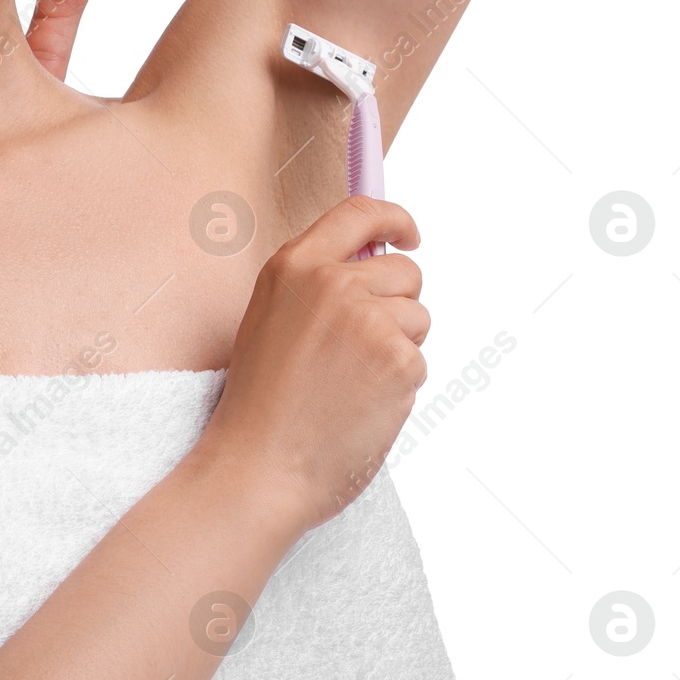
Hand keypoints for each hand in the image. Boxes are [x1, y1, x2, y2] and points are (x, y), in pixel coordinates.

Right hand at [199, 196, 428, 536]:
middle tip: (361, 349)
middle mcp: (332, 282)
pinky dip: (399, 385)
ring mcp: (368, 319)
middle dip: (397, 305)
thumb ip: (315, 282)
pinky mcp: (397, 359)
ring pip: (417, 317)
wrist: (260, 466)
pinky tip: (361, 405)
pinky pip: (420, 360)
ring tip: (351, 382)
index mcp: (294, 265)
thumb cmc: (262, 402)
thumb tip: (372, 261)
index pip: (359, 213)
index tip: (408, 234)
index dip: (394, 219)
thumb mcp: (271, 317)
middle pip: (404, 271)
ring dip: (398, 348)